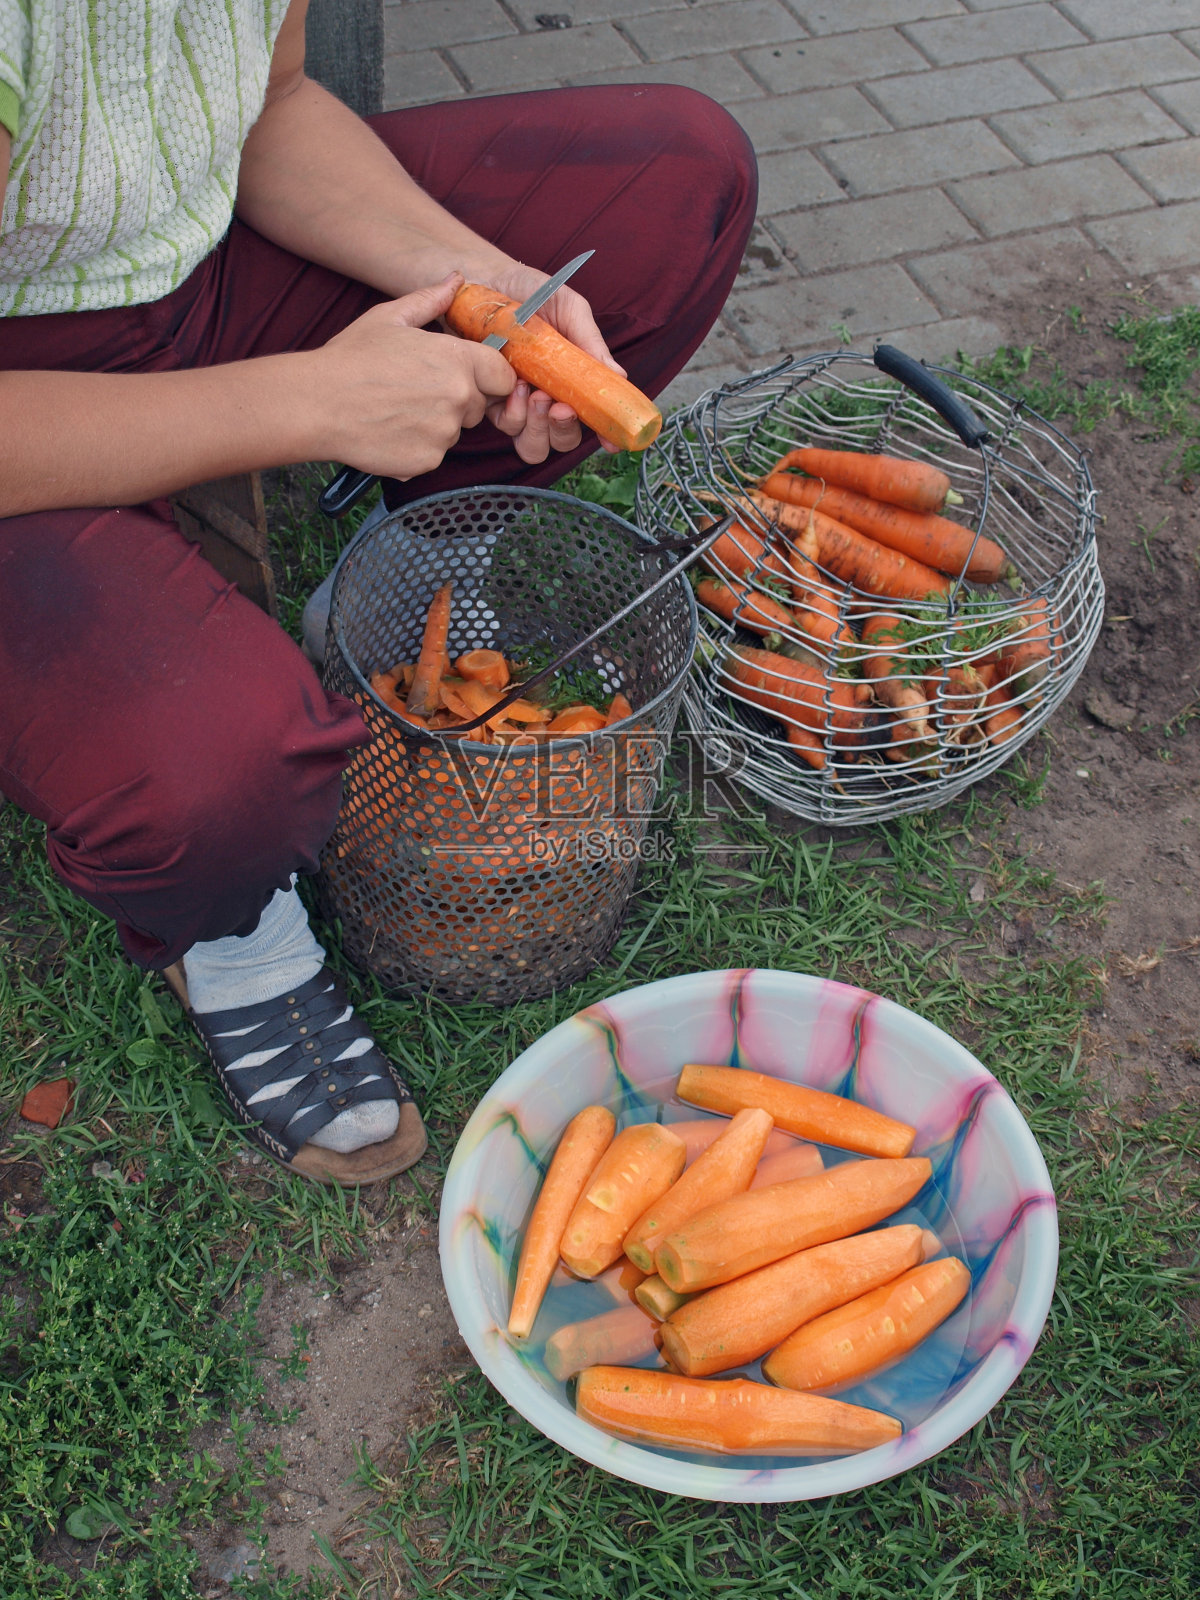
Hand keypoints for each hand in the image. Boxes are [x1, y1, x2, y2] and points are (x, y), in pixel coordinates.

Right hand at [305, 274, 516, 479]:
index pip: (503, 377)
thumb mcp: (389, 318)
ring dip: (436, 423)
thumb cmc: (351, 358)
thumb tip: (455, 280)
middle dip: (458, 399)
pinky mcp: (427, 461)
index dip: (490, 377)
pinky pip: (434, 453)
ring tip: (397, 408)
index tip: (468, 376)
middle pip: (479, 405)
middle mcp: (459, 398)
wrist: (317, 403)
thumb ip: (430, 300)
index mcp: (458, 360)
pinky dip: (418, 446)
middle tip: (416, 389)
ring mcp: (444, 433)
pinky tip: (390, 429)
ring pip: (455, 431)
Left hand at [463, 259, 627, 463]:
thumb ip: (590, 342)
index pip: (592, 418)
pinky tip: (511, 383)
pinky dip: (512, 412)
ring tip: (534, 393)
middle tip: (560, 407)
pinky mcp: (490, 400)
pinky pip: (506, 426)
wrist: (483, 277)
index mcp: (573, 379)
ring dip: (538, 426)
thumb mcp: (567, 308)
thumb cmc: (528, 290)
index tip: (610, 442)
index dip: (605, 436)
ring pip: (534, 444)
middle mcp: (547, 396)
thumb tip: (620, 376)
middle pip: (562, 440)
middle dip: (563, 431)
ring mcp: (518, 402)